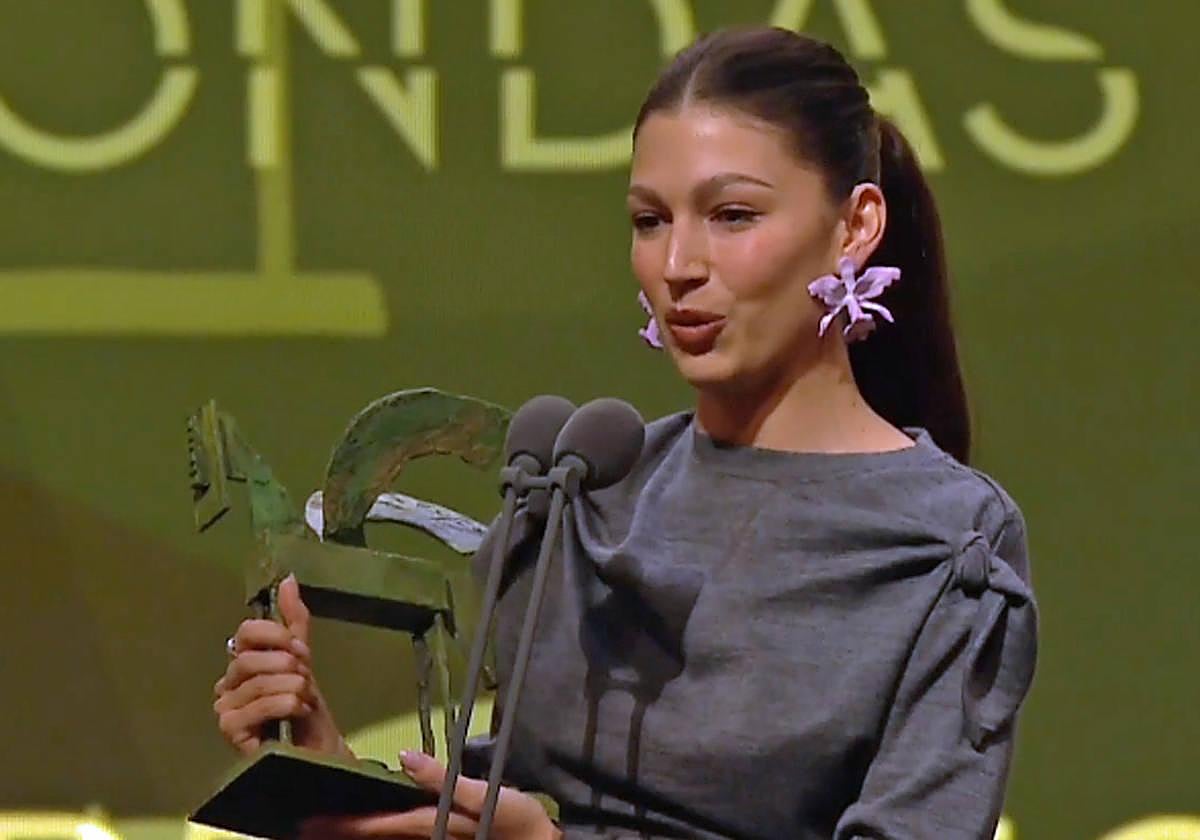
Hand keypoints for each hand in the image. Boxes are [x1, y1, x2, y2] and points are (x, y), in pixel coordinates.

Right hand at [213, 574, 348, 755]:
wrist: (319, 747)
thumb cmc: (306, 706)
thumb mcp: (303, 657)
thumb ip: (293, 620)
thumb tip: (288, 579)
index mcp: (241, 663)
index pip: (246, 633)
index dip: (276, 636)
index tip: (300, 649)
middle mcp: (227, 684)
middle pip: (251, 658)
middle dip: (288, 666)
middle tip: (305, 680)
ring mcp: (226, 709)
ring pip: (260, 682)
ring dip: (294, 688)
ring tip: (304, 700)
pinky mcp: (231, 732)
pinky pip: (259, 705)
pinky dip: (286, 704)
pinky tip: (298, 712)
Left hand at [297, 751, 561, 839]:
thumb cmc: (516, 819)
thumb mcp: (486, 794)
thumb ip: (443, 778)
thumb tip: (405, 756)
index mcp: (426, 825)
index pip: (373, 826)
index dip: (339, 823)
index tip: (307, 819)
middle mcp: (421, 838)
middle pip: (369, 836)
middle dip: (336, 830)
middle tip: (300, 823)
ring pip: (380, 838)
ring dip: (352, 832)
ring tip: (321, 824)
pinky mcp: (438, 836)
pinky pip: (396, 835)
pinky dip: (375, 830)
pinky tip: (364, 824)